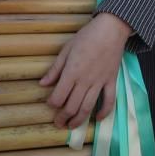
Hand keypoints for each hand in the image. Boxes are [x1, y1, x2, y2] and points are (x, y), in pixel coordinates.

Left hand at [41, 13, 132, 127]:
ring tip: (72, 126)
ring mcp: (99, 82)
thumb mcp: (66, 49)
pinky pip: (109, 101)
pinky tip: (98, 118)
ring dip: (79, 120)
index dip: (52, 104)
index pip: (58, 97)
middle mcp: (85, 81)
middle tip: (58, 123)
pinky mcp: (112, 81)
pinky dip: (104, 112)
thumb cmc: (87, 36)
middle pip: (72, 106)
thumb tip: (43, 84)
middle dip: (63, 118)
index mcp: (72, 72)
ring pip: (88, 107)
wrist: (111, 29)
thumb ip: (55, 69)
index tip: (50, 104)